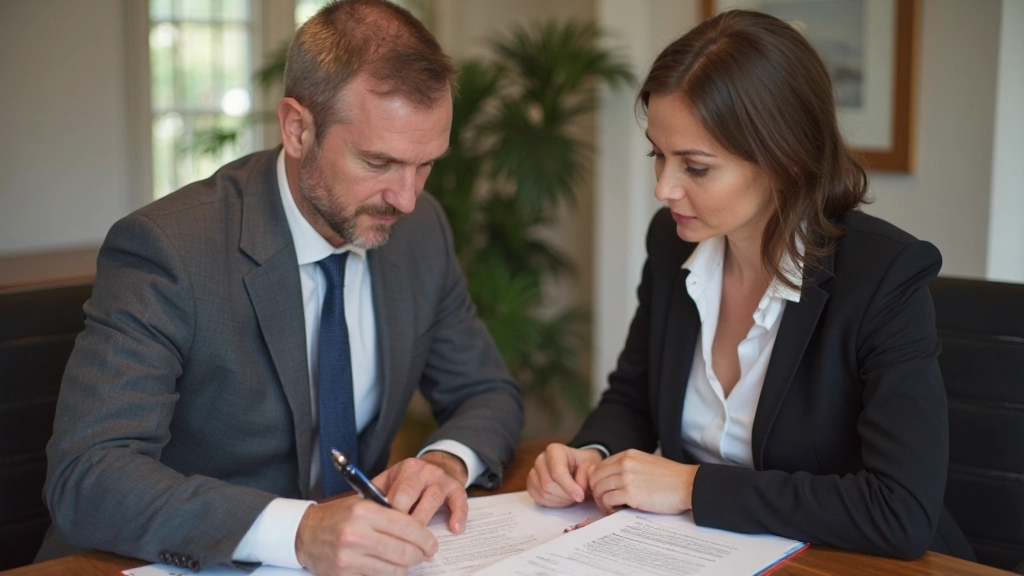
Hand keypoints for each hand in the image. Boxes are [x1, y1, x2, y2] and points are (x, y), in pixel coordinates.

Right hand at [295, 495, 436, 574]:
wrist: (305, 533)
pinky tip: (390, 566)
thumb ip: (389, 514)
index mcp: (364, 511)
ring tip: (408, 559)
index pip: (407, 526)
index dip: (425, 537)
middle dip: (421, 554)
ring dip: (407, 566)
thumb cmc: (338, 517)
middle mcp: (356, 534)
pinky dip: (390, 573)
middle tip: (426, 553)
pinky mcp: (345, 573)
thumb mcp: (362, 504)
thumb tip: (421, 531)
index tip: (431, 542)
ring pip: (395, 569)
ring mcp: (350, 557)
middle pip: (405, 551)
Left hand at [374, 453, 468, 533]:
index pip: (395, 492)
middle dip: (404, 518)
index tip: (383, 529)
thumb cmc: (410, 481)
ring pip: (432, 500)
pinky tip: (454, 529)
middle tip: (399, 536)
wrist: (439, 466)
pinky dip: (458, 516)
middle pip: (410, 494)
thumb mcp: (392, 480)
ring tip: (419, 540)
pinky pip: (460, 502)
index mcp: (406, 468)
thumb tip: (359, 508)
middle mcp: (424, 471)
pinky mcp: (458, 488)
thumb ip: (378, 492)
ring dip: (424, 520)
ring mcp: (442, 479)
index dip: (389, 514)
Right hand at [527, 443, 603, 507]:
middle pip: (548, 484)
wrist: (578, 468)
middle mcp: (541, 459)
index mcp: (554, 450)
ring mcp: (534, 472)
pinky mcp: (531, 484)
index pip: (557, 471)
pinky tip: (562, 498)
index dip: (569, 487)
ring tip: (571, 496)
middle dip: (566, 495)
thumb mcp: (593, 466)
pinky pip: (539, 499)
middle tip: (578, 496)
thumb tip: (580, 486)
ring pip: (544, 493)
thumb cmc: (584, 466)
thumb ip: (589, 474)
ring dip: (561, 499)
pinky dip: (553, 503)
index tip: (580, 496)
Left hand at [588, 449, 697, 514]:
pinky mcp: (631, 493)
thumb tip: (612, 478)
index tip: (604, 491)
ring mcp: (627, 477)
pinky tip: (616, 510)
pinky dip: (608, 507)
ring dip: (601, 501)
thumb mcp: (646, 463)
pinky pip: (608, 500)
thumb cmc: (671, 478)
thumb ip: (628, 467)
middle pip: (596, 478)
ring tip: (610, 507)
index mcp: (628, 455)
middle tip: (604, 502)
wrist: (688, 485)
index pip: (601, 466)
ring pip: (599, 489)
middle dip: (596, 492)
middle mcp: (625, 463)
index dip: (599, 481)